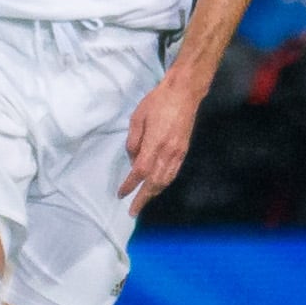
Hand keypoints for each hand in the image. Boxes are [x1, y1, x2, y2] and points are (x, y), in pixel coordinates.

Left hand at [117, 73, 202, 214]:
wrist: (184, 93)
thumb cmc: (156, 103)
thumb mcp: (137, 119)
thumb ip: (133, 142)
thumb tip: (132, 160)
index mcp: (154, 144)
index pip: (140, 171)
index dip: (130, 185)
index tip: (121, 194)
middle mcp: (168, 152)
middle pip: (155, 182)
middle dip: (143, 198)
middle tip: (133, 211)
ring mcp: (178, 153)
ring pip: (166, 180)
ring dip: (154, 194)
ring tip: (143, 202)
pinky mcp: (184, 151)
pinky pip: (173, 173)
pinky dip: (164, 184)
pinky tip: (157, 187)